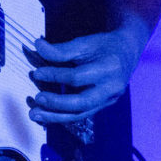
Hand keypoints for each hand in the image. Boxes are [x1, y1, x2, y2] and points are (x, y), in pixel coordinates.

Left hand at [26, 19, 146, 124]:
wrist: (126, 54)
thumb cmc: (104, 46)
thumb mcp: (85, 42)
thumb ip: (61, 49)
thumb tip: (37, 47)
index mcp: (108, 69)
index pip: (77, 77)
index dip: (55, 75)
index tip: (36, 72)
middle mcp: (110, 89)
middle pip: (82, 103)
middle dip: (57, 104)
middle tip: (37, 99)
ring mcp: (107, 101)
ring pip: (80, 115)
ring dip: (55, 117)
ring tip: (34, 114)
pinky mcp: (101, 107)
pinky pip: (80, 115)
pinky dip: (60, 116)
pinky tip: (44, 115)